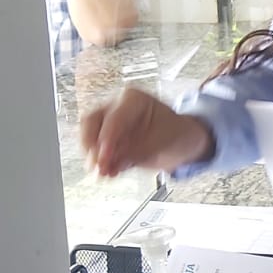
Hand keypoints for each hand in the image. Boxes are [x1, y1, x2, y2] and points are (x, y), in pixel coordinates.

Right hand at [81, 86, 214, 177]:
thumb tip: (107, 165)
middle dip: (91, 146)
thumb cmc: (176, 133)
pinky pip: (96, 150)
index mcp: (133, 99)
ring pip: (89, 136)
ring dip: (93, 156)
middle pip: (91, 122)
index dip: (106, 141)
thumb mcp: (161, 143)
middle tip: (98, 166)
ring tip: (103, 173)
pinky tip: (108, 173)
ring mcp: (110, 123)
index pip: (113, 119)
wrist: (183, 141)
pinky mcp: (108, 140)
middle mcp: (117, 107)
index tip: (103, 158)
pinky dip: (100, 162)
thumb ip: (133, 153)